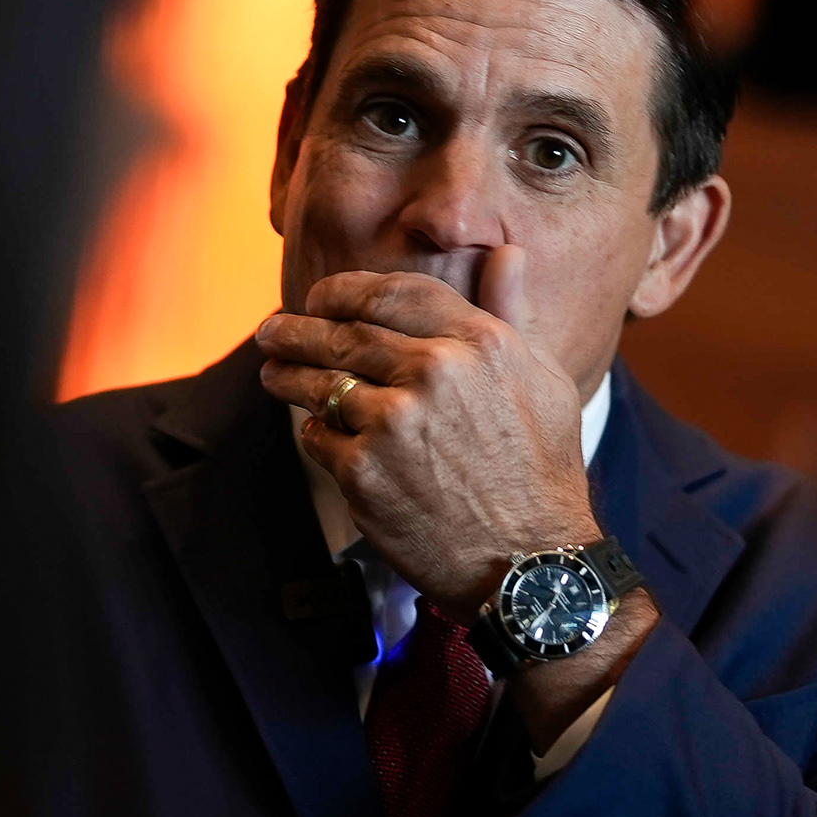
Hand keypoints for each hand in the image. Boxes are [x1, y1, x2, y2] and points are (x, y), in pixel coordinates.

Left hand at [257, 250, 597, 617]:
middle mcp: (435, 371)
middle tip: (272, 331)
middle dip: (299, 329)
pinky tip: (315, 432)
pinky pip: (319, 437)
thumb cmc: (541, 470)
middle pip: (346, 333)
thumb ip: (512, 312)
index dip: (346, 290)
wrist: (528, 561)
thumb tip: (506, 254)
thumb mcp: (543, 380)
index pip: (394, 293)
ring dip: (288, 375)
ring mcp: (394, 421)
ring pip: (321, 383)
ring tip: (273, 373)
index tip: (321, 296)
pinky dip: (315, 433)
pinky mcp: (363, 470)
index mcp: (480, 342)